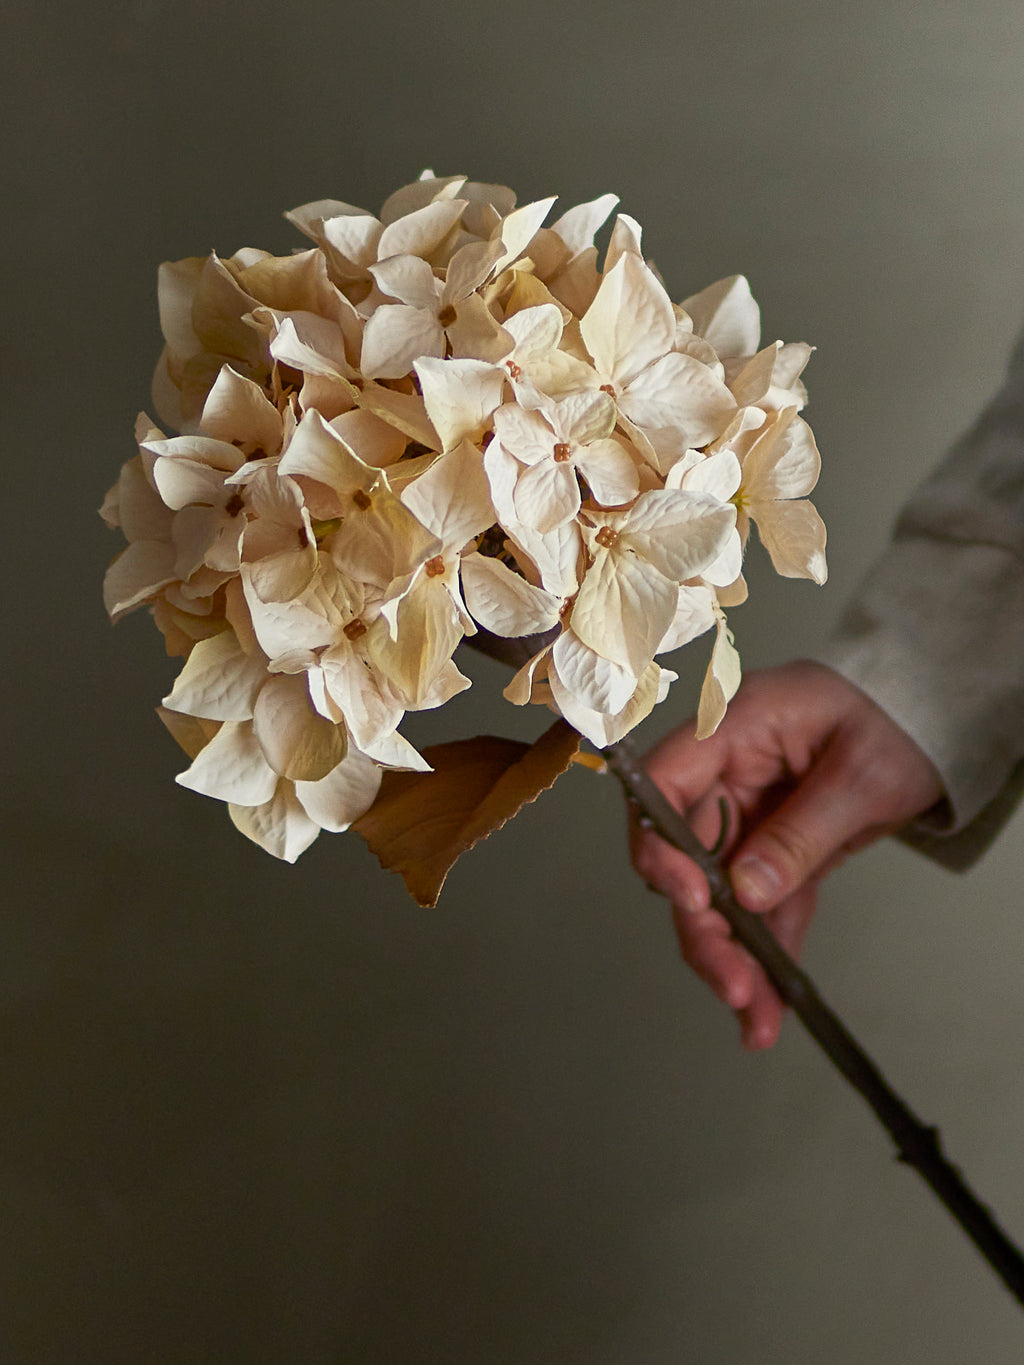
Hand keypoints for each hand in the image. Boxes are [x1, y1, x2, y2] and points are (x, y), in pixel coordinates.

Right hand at [629, 661, 944, 1048]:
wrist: (925, 727)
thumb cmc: (893, 721)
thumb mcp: (860, 774)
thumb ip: (801, 832)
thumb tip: (747, 890)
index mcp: (733, 729)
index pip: (663, 783)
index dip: (661, 844)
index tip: (691, 898)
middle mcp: (724, 774)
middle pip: (683, 856)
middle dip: (702, 926)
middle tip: (732, 983)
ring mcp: (742, 813)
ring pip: (716, 893)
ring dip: (730, 955)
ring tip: (755, 1013)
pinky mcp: (768, 848)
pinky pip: (759, 905)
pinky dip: (765, 950)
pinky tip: (773, 998)